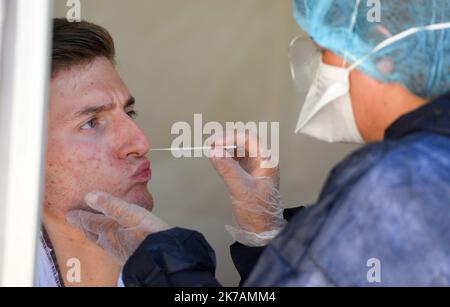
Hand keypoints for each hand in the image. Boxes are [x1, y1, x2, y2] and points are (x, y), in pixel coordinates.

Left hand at [67, 191, 170, 264]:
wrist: (162, 258)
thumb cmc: (149, 234)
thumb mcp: (131, 213)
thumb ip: (110, 204)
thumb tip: (89, 196)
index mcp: (108, 230)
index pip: (89, 222)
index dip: (79, 216)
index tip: (69, 213)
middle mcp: (110, 243)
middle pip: (92, 233)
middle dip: (85, 226)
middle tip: (78, 221)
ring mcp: (118, 252)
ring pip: (101, 241)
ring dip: (95, 234)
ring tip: (93, 230)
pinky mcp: (128, 257)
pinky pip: (111, 247)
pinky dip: (108, 241)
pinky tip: (114, 242)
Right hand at [208, 131, 286, 245]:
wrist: (261, 232)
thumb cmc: (257, 212)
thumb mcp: (241, 189)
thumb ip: (227, 169)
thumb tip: (214, 151)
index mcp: (266, 161)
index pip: (249, 139)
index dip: (231, 137)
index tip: (215, 144)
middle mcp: (261, 161)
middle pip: (243, 141)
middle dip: (227, 140)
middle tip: (210, 145)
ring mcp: (254, 168)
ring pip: (238, 149)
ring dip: (225, 147)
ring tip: (211, 150)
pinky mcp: (246, 175)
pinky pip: (235, 160)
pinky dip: (225, 157)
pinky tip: (217, 160)